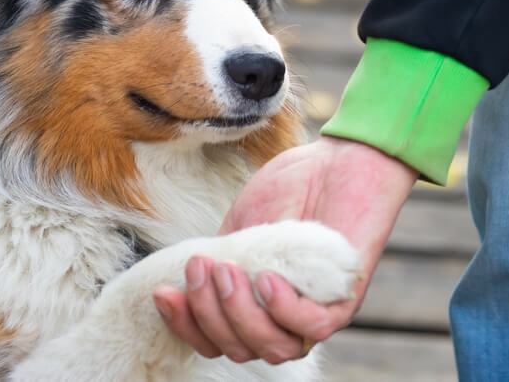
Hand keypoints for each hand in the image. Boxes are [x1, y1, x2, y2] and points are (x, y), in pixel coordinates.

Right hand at [151, 136, 417, 363]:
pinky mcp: (344, 301)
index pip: (216, 341)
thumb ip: (217, 261)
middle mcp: (284, 319)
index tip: (163, 293)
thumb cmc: (291, 189)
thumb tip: (180, 286)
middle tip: (200, 267)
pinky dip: (282, 310)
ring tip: (228, 271)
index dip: (186, 325)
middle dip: (208, 313)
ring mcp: (316, 314)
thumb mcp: (239, 228)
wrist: (338, 160)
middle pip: (238, 349)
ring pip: (272, 347)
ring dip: (240, 313)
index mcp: (256, 306)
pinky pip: (312, 328)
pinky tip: (268, 279)